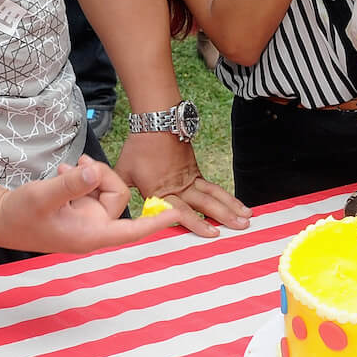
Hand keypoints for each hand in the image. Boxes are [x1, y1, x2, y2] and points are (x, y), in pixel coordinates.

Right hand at [0, 154, 193, 252]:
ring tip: (67, 169)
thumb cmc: (19, 214)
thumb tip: (92, 173)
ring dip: (91, 175)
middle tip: (78, 165)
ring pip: (105, 189)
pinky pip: (93, 189)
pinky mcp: (79, 210)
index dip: (155, 222)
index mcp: (90, 235)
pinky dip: (82, 178)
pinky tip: (64, 172)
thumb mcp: (42, 195)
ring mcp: (87, 219)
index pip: (132, 230)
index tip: (177, 213)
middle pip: (118, 195)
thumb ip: (69, 184)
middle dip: (102, 175)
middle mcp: (93, 229)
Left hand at [116, 132, 250, 233]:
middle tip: (242, 226)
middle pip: (207, 203)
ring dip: (231, 206)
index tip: (212, 234)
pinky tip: (235, 204)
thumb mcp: (123, 172)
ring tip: (247, 216)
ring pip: (214, 194)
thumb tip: (109, 208)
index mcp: (161, 190)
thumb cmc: (138, 148)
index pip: (182, 211)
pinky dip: (225, 196)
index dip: (197, 223)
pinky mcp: (195, 171)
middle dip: (225, 216)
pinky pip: (212, 187)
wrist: (156, 122)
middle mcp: (180, 186)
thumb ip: (118, 192)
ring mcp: (190, 177)